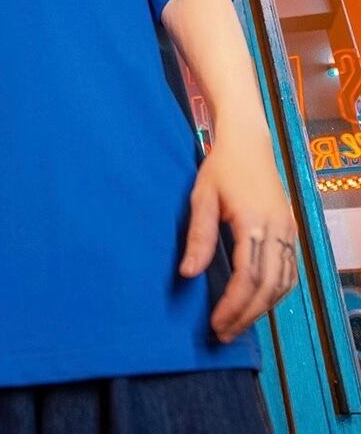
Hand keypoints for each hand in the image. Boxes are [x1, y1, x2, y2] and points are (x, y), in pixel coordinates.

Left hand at [178, 132, 298, 342]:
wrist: (248, 143)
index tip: (215, 323)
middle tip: (224, 334)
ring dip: (262, 309)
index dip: (232, 305)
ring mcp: (289, 230)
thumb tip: (187, 274)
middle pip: (268, 287)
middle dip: (246, 315)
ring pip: (283, 283)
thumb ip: (198, 237)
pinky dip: (275, 293)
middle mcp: (278, 230)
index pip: (247, 277)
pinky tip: (258, 302)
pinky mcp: (291, 230)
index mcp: (254, 222)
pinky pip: (289, 271)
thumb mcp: (202, 198)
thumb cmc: (221, 168)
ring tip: (238, 324)